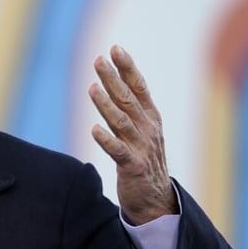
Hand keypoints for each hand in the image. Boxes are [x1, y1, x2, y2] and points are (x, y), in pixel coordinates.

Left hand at [88, 45, 177, 224]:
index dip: (127, 68)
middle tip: (98, 59)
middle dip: (113, 78)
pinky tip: (94, 129)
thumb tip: (112, 81)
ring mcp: (141, 147)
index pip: (139, 87)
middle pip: (128, 99)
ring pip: (121, 121)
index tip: (115, 48)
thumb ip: (127, 108)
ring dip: (106, 104)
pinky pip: (117, 151)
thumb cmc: (143, 160)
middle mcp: (147, 129)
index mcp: (150, 118)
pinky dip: (106, 139)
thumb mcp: (140, 131)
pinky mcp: (132, 166)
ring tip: (92, 87)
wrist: (155, 199)